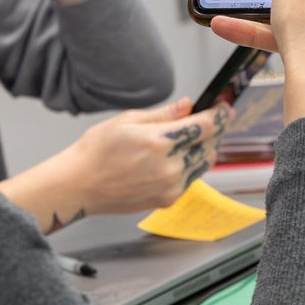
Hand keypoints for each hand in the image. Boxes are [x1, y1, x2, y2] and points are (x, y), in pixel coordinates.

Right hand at [55, 97, 230, 217]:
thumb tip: (187, 105)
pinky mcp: (167, 199)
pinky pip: (191, 179)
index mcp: (159, 142)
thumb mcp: (127, 120)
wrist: (79, 185)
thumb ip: (163, 114)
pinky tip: (174, 158)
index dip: (221, 114)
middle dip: (212, 130)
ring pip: (204, 163)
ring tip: (187, 139)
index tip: (225, 108)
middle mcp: (170, 166)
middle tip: (205, 120)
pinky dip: (190, 166)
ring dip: (203, 148)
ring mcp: (170, 186)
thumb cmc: (96, 151)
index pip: (207, 126)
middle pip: (211, 144)